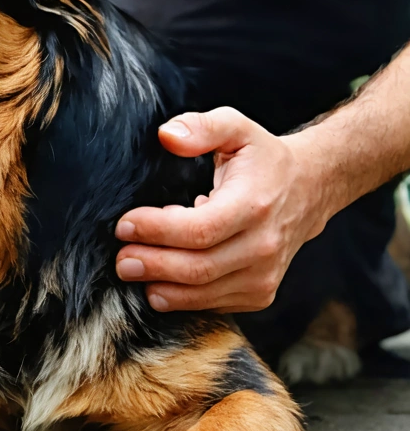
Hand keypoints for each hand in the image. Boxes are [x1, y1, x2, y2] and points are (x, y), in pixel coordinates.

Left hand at [114, 107, 338, 312]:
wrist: (309, 189)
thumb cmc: (263, 158)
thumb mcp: (236, 128)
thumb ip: (201, 127)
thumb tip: (167, 136)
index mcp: (254, 205)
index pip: (199, 230)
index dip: (156, 230)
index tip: (124, 225)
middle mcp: (263, 246)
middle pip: (198, 268)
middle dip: (152, 265)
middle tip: (121, 259)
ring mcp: (265, 276)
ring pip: (203, 293)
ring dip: (162, 286)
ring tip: (133, 269)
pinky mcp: (260, 293)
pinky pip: (213, 303)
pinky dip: (181, 296)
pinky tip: (162, 278)